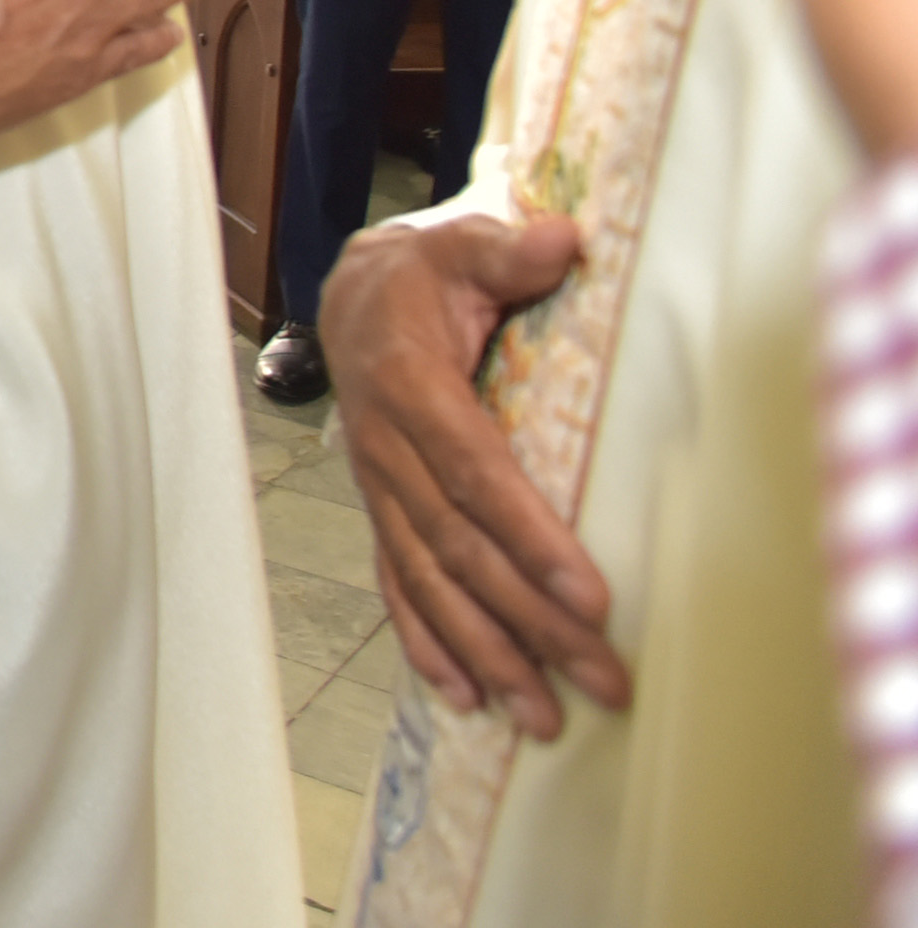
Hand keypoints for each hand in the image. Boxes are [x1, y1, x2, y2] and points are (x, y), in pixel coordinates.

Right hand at [329, 215, 625, 736]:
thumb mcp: (460, 243)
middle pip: (461, 549)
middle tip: (603, 678)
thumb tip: (562, 241)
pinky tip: (465, 695)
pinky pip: (397, 584)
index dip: (529, 538)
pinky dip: (427, 643)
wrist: (354, 294)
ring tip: (544, 715)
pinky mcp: (381, 509)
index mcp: (410, 385)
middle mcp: (386, 448)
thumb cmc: (425, 273)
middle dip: (531, 623)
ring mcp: (378, 487)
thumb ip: (506, 251)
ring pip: (429, 582)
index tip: (591, 598)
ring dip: (487, 653)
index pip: (475, 474)